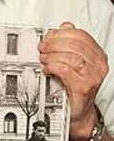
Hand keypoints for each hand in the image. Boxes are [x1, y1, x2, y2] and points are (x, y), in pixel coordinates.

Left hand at [38, 22, 107, 137]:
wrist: (79, 113)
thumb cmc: (75, 88)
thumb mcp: (74, 63)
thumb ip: (70, 44)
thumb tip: (65, 26)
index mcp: (97, 55)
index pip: (80, 35)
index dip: (61, 33)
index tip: (48, 36)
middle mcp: (98, 64)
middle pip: (74, 44)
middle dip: (53, 43)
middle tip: (42, 48)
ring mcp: (93, 76)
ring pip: (70, 56)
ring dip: (51, 55)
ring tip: (43, 59)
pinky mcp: (84, 87)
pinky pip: (65, 70)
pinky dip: (53, 66)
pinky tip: (46, 68)